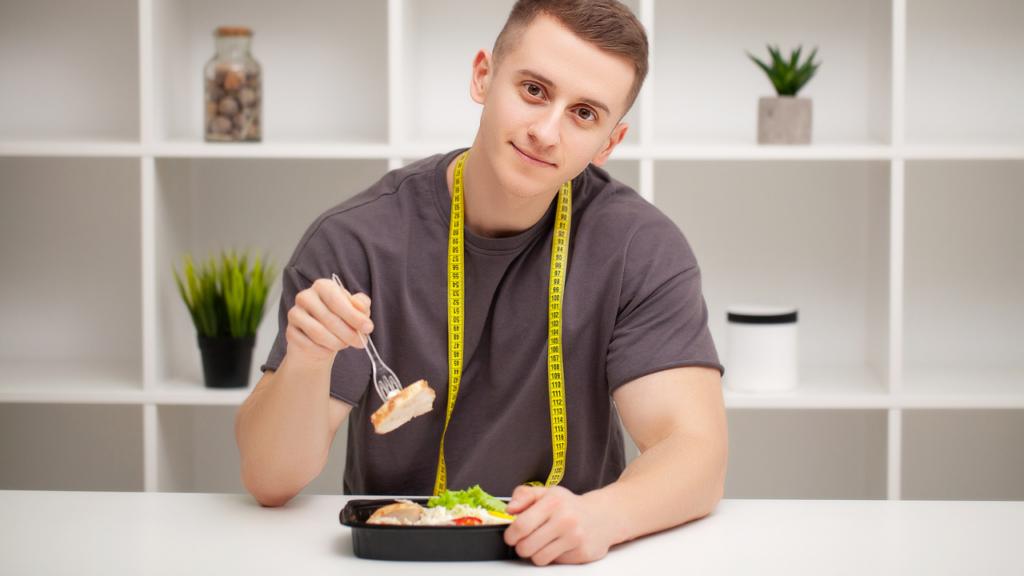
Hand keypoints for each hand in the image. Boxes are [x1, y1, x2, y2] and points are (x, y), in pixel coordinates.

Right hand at [285, 277, 372, 364]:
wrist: (318, 340)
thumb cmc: (339, 319)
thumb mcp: (355, 310)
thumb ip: (361, 305)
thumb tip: (360, 306)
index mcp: (322, 286)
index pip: (337, 300)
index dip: (354, 316)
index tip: (368, 328)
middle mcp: (305, 297)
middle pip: (330, 319)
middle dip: (349, 334)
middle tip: (361, 342)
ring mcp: (295, 314)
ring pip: (319, 334)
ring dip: (338, 343)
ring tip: (345, 344)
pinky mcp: (290, 332)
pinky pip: (309, 345)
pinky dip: (324, 350)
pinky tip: (329, 348)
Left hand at [503, 485, 620, 565]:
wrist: (602, 517)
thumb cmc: (569, 506)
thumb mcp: (546, 493)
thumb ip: (523, 495)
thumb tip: (509, 509)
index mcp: (553, 502)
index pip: (521, 526)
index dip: (511, 535)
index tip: (511, 536)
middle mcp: (565, 519)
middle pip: (527, 547)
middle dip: (521, 547)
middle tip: (526, 541)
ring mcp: (575, 538)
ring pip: (539, 558)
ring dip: (536, 553)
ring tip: (542, 544)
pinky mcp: (582, 553)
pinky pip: (555, 562)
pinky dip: (553, 557)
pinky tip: (559, 546)